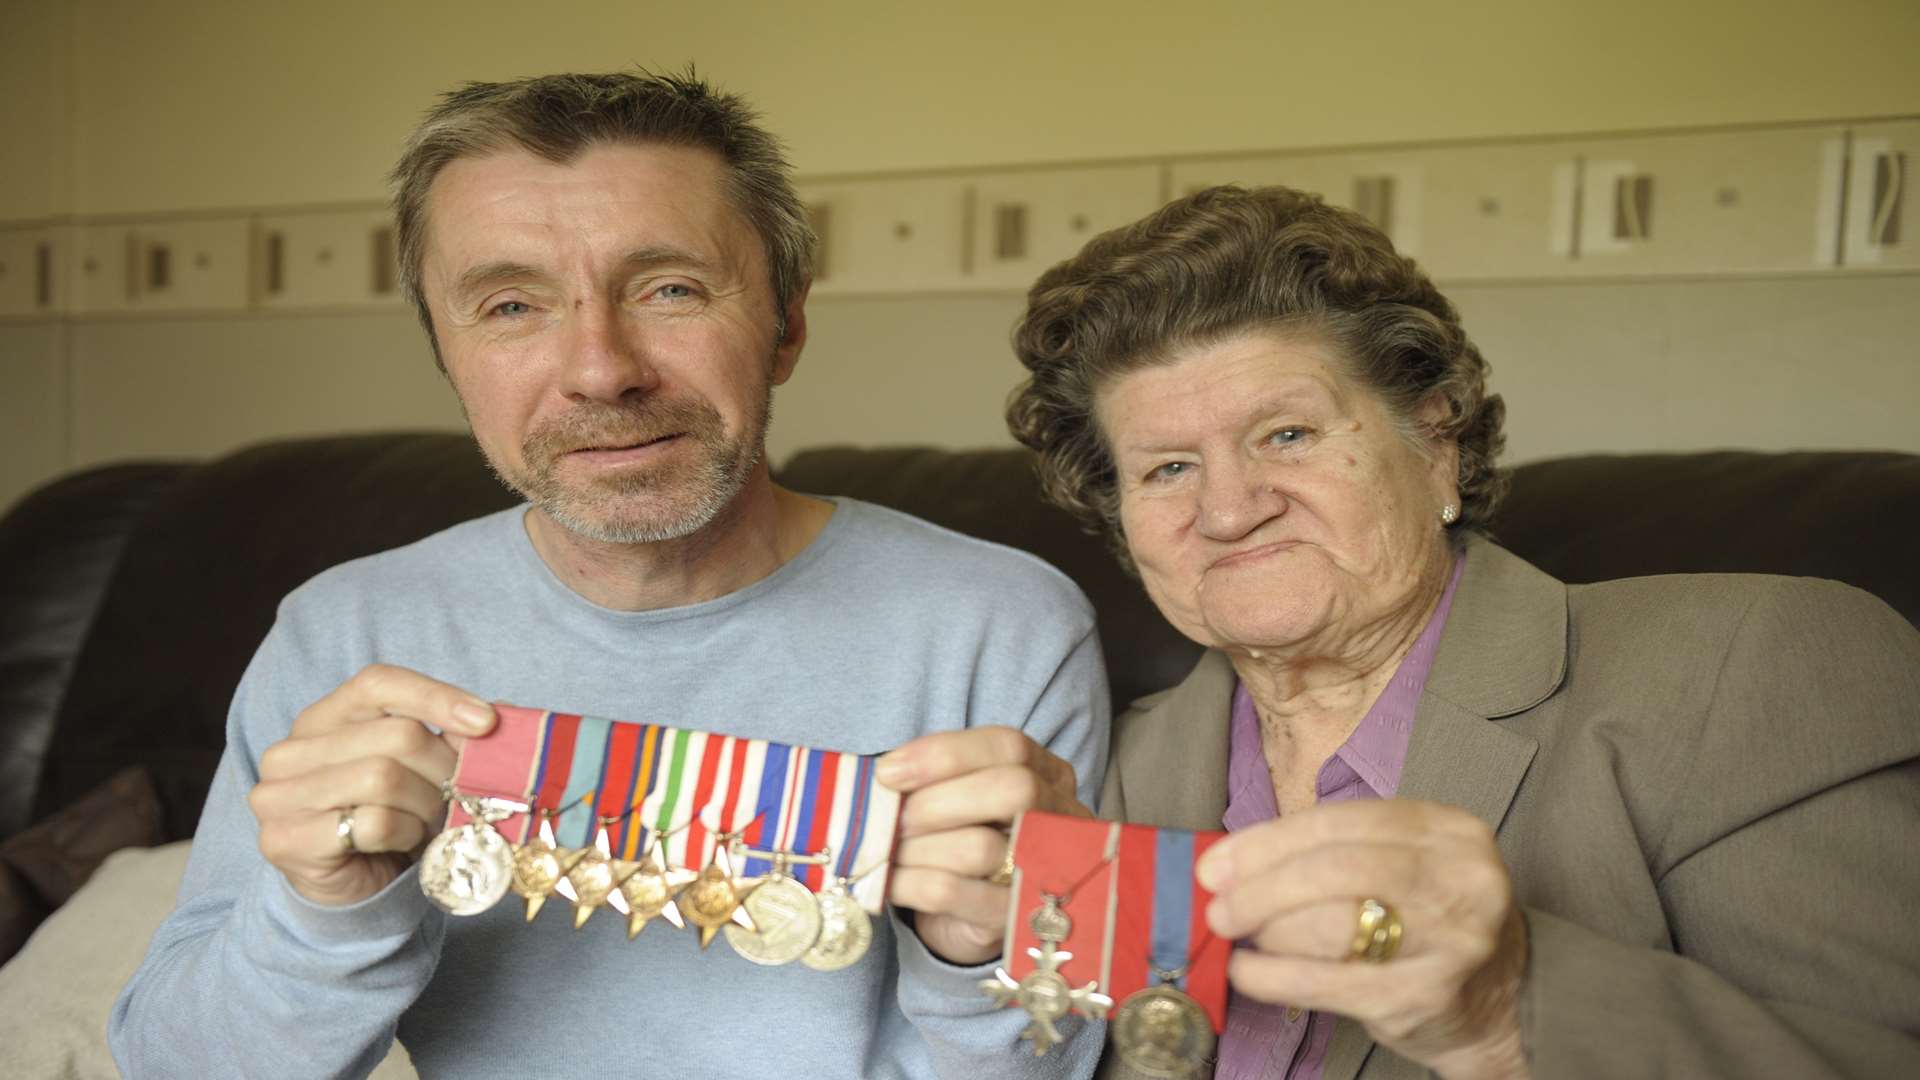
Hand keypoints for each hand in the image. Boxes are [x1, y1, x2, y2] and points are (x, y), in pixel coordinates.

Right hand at [247, 664, 496, 906]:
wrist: (350, 889)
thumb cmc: (387, 820)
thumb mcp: (416, 769)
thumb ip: (447, 737)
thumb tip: (500, 715)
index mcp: (321, 719)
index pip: (379, 684)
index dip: (436, 697)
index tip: (486, 721)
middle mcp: (290, 751)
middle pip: (396, 735)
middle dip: (444, 769)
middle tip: (461, 795)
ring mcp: (280, 796)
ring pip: (385, 778)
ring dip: (427, 805)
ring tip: (433, 821)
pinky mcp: (287, 839)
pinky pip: (374, 822)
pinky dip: (407, 834)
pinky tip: (405, 842)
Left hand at [876, 727, 1087, 965]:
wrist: (967, 915)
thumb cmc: (961, 837)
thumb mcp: (958, 794)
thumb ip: (934, 777)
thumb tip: (884, 773)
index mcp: (1049, 775)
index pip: (1009, 747)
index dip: (946, 754)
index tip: (889, 771)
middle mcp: (1060, 820)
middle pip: (1013, 790)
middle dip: (937, 801)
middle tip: (894, 817)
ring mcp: (1044, 873)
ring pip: (980, 847)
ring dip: (916, 847)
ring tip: (886, 850)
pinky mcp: (1011, 918)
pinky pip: (953, 893)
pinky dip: (908, 882)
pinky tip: (887, 880)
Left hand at [1197, 799, 1529, 1079]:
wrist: (1502, 1001)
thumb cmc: (1430, 921)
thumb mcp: (1403, 864)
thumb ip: (1331, 853)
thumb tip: (1228, 863)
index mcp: (1448, 830)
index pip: (1339, 823)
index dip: (1267, 842)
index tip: (1217, 863)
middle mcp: (1460, 878)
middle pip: (1335, 869)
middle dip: (1262, 887)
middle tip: (1218, 905)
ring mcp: (1451, 940)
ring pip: (1333, 924)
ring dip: (1269, 931)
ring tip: (1241, 935)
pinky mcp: (1428, 995)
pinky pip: (1329, 982)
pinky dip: (1274, 976)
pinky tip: (1247, 971)